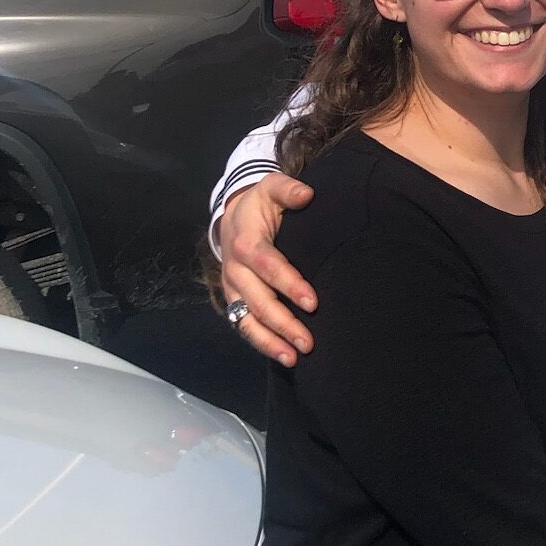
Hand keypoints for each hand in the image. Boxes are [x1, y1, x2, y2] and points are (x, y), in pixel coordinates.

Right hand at [218, 172, 316, 365]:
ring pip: (246, 320)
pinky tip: (282, 356)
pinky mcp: (234, 299)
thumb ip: (288, 189)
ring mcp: (232, 287)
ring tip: (293, 358)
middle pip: (257, 300)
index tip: (313, 302)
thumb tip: (307, 195)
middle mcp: (235, 268)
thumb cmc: (260, 204)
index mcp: (246, 241)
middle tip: (308, 342)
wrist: (233, 216)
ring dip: (269, 341)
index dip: (289, 284)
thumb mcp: (271, 187)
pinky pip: (243, 325)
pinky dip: (261, 342)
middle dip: (283, 323)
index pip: (268, 266)